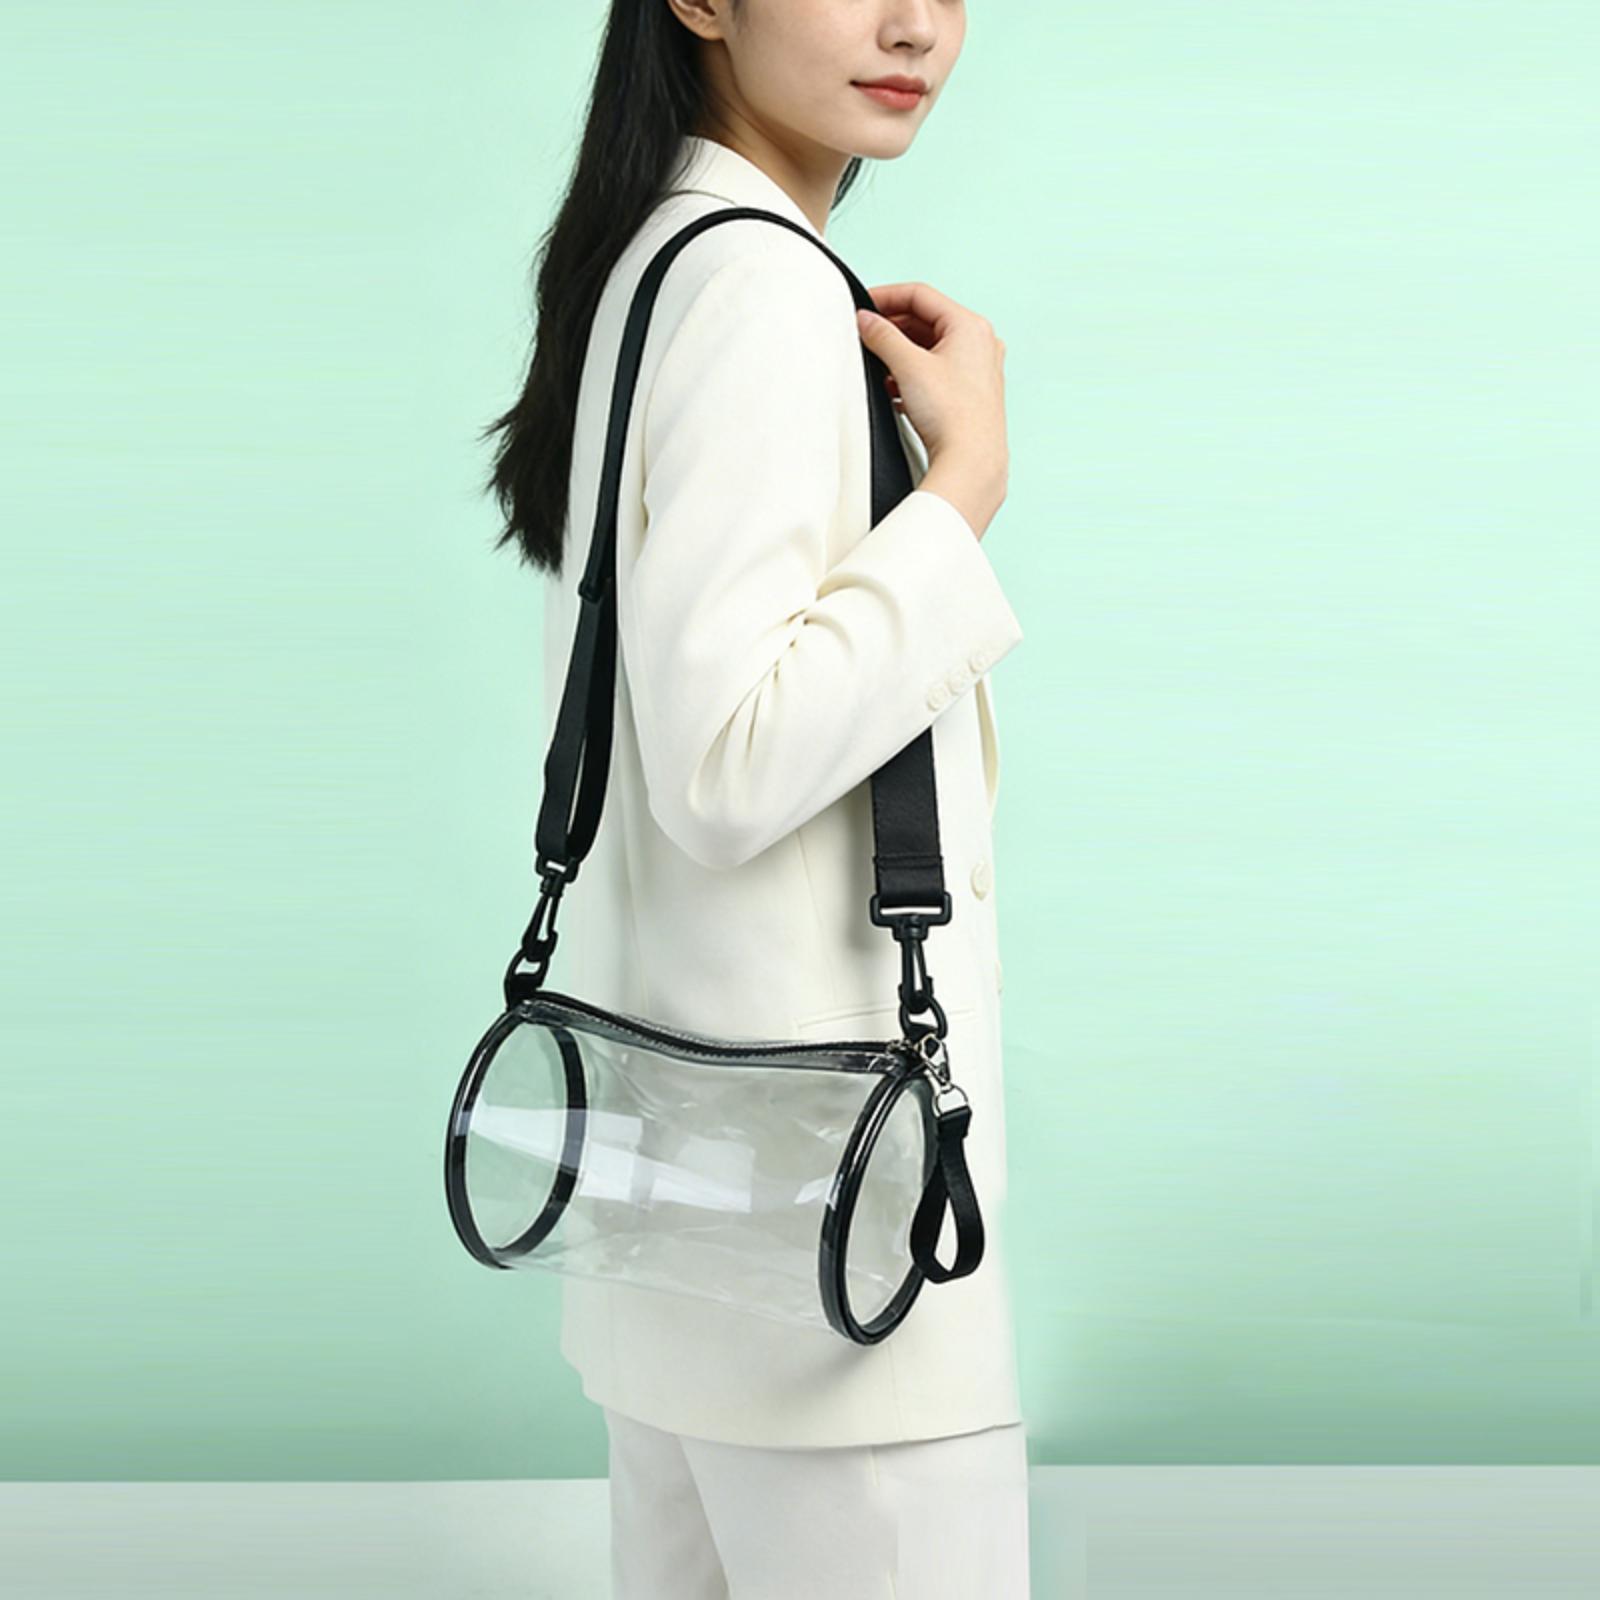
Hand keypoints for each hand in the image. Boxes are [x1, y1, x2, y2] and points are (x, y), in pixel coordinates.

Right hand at [855, 282, 1008, 535]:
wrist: (971, 461)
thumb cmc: (952, 415)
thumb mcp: (908, 365)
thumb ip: (882, 337)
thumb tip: (866, 321)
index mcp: (970, 326)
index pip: (920, 295)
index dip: (886, 297)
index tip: (862, 307)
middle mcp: (980, 343)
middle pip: (926, 320)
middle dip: (892, 329)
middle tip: (865, 337)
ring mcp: (978, 368)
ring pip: (930, 347)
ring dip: (901, 353)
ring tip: (879, 367)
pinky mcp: (972, 393)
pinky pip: (937, 371)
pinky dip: (913, 374)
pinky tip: (896, 390)